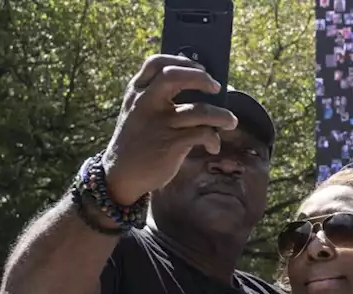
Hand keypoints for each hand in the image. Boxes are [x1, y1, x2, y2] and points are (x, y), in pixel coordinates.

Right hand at [103, 55, 238, 203]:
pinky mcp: (171, 143)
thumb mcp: (138, 113)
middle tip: (216, 87)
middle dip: (201, 78)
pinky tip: (213, 146)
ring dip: (222, 115)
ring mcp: (159, 123)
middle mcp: (146, 103)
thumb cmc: (138, 141)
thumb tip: (198, 90)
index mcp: (137, 92)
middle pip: (175, 76)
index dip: (181, 60)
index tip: (199, 67)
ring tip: (230, 121)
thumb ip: (157, 98)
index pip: (156, 63)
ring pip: (200, 110)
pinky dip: (213, 139)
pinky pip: (203, 134)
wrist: (121, 174)